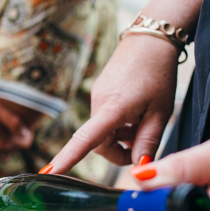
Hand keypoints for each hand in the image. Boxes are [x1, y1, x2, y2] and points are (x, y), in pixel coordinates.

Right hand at [47, 35, 179, 172]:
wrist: (152, 39)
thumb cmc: (159, 75)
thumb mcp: (160, 113)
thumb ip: (148, 143)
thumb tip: (139, 169)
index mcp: (113, 108)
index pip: (86, 139)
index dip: (68, 157)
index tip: (49, 171)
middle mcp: (99, 102)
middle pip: (100, 143)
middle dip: (119, 151)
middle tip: (142, 145)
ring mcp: (97, 95)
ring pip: (103, 131)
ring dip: (121, 136)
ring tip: (143, 122)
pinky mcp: (99, 91)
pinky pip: (104, 118)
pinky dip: (119, 123)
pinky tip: (136, 111)